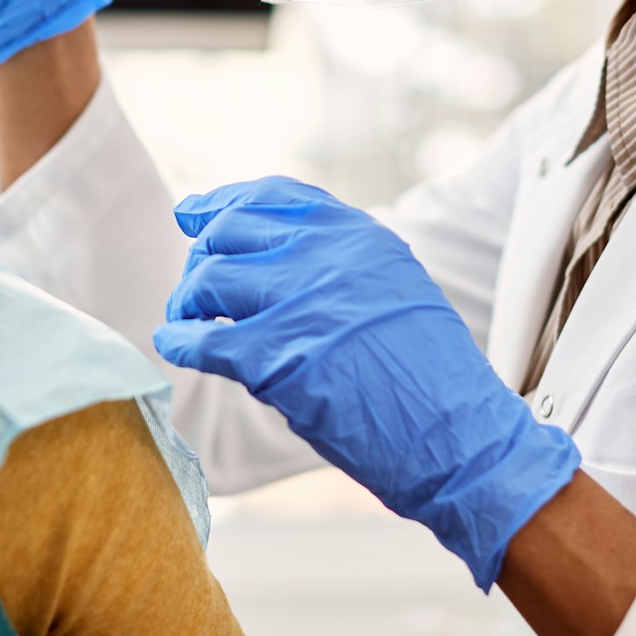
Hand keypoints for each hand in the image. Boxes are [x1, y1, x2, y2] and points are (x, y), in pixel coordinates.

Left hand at [154, 176, 580, 588]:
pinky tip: (174, 346)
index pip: (272, 196)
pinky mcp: (278, 357)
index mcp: (359, 235)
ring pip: (208, 278)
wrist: (461, 438)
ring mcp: (301, 301)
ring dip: (187, 303)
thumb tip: (269, 255)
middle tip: (195, 293)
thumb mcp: (396, 288)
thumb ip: (341, 264)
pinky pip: (202, 338)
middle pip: (229, 231)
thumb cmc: (431, 378)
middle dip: (202, 260)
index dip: (222, 203)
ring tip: (188, 324)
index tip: (193, 215)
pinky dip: (179, 341)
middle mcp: (328, 254)